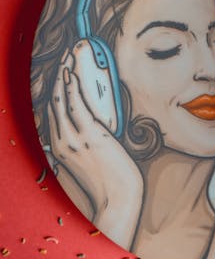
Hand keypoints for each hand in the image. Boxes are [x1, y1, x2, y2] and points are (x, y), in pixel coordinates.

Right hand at [47, 50, 143, 247]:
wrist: (118, 201)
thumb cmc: (111, 185)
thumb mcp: (90, 166)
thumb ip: (82, 150)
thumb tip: (87, 136)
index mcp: (61, 150)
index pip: (53, 113)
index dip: (56, 91)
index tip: (61, 74)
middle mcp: (62, 143)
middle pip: (53, 102)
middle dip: (58, 77)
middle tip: (64, 58)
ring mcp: (74, 140)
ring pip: (62, 101)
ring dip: (64, 76)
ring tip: (69, 57)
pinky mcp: (89, 137)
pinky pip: (75, 107)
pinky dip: (71, 89)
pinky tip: (71, 74)